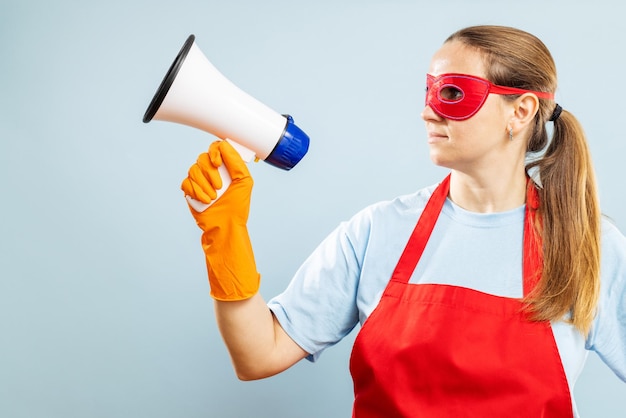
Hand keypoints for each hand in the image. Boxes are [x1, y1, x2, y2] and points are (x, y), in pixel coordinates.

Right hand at [181, 140, 259, 300]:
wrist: (225, 225)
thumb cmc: (237, 206)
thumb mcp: (244, 182)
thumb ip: (237, 162)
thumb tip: (225, 145)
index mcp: (225, 167)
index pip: (216, 148)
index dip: (214, 151)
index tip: (218, 163)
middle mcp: (211, 171)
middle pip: (202, 158)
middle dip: (210, 173)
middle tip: (219, 187)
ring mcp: (199, 181)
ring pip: (193, 170)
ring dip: (204, 185)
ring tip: (213, 197)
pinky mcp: (190, 191)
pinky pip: (186, 183)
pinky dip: (196, 192)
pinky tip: (205, 201)